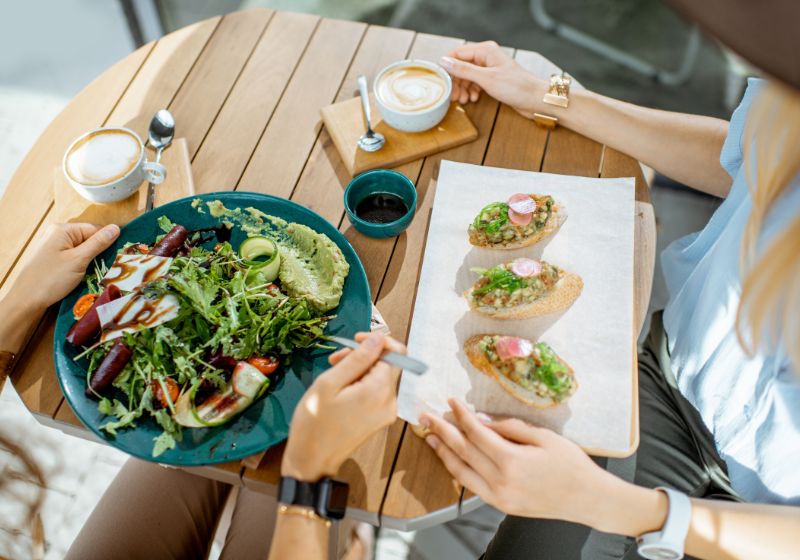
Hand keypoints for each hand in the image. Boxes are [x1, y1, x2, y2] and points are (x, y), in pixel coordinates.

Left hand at [13, 223, 119, 310]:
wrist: (26, 300)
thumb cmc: (51, 278)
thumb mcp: (78, 260)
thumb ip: (98, 243)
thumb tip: (116, 228)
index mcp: (63, 229)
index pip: (95, 229)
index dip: (107, 242)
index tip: (118, 256)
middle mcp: (57, 234)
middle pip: (89, 238)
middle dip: (99, 252)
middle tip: (109, 267)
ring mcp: (54, 246)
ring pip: (83, 250)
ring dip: (91, 261)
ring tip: (97, 272)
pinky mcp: (53, 258)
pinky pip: (74, 257)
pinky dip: (82, 265)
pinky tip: (85, 275)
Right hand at [281, 332, 404, 480]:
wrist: (311, 461)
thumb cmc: (314, 422)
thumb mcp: (329, 384)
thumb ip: (357, 359)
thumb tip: (378, 338)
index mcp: (379, 391)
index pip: (397, 353)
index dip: (377, 341)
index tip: (355, 340)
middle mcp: (390, 402)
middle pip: (388, 365)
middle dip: (364, 356)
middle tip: (336, 359)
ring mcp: (386, 413)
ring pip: (380, 377)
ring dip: (360, 370)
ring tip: (334, 374)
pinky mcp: (379, 419)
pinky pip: (376, 392)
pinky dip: (361, 384)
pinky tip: (340, 389)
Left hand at [420, 398, 609, 523]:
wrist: (588, 499)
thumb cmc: (571, 464)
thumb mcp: (543, 437)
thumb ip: (509, 427)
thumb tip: (480, 419)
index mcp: (511, 461)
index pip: (476, 433)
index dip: (461, 415)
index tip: (451, 401)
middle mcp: (500, 481)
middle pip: (462, 451)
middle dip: (442, 431)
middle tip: (426, 416)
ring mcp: (499, 497)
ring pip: (461, 472)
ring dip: (443, 452)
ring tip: (430, 437)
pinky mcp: (501, 506)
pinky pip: (471, 486)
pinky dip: (458, 470)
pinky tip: (451, 459)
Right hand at [440, 41, 545, 118]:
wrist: (536, 100)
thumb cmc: (516, 87)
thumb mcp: (486, 79)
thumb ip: (464, 70)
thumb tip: (444, 62)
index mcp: (485, 50)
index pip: (457, 53)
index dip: (447, 67)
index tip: (441, 81)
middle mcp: (487, 57)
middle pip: (461, 66)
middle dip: (456, 82)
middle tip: (453, 96)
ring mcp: (490, 69)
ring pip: (468, 76)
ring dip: (463, 88)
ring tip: (464, 100)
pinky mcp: (493, 80)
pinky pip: (475, 83)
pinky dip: (472, 91)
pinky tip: (473, 99)